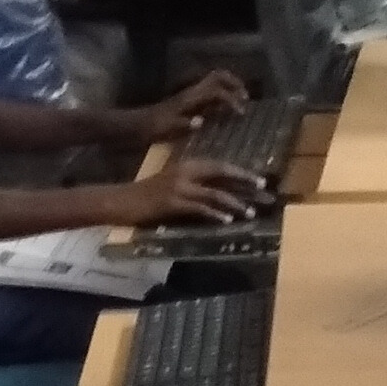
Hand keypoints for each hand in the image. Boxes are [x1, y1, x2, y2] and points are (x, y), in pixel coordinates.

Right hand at [112, 159, 267, 226]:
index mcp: (186, 164)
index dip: (240, 172)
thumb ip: (193, 183)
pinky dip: (215, 214)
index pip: (219, 166)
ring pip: (213, 194)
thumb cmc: (147, 193)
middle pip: (221, 174)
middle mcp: (185, 172)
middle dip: (244, 182)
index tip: (258, 179)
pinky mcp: (172, 203)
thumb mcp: (172, 182)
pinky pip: (199, 208)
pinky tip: (227, 220)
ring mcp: (179, 187)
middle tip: (263, 189)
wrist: (123, 200)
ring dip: (234, 203)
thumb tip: (217, 191)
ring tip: (250, 211)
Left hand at [130, 71, 252, 144]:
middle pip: (218, 76)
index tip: (241, 113)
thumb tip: (201, 121)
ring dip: (230, 87)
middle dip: (235, 83)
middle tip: (246, 98)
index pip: (216, 91)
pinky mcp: (189, 101)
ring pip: (215, 81)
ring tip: (241, 101)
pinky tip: (226, 110)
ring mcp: (191, 95)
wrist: (138, 126)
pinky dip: (222, 96)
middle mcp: (193, 92)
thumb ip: (185, 125)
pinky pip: (210, 92)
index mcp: (190, 97)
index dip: (231, 100)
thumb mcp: (168, 128)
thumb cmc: (153, 128)